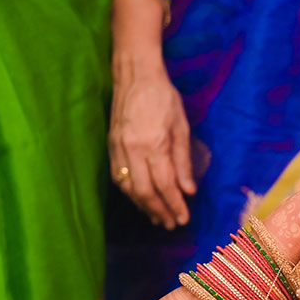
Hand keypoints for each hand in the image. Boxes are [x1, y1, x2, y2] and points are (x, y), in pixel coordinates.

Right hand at [109, 66, 194, 228]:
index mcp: (153, 145)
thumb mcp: (182, 127)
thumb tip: (189, 190)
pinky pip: (118, 176)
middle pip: (145, 191)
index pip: (164, 184)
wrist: (134, 75)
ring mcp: (118, 148)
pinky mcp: (111, 145)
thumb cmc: (164, 98)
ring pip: (129, 187)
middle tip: (171, 224)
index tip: (183, 219)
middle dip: (159, 211)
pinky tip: (140, 199)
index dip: (174, 205)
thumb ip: (183, 161)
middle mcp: (132, 150)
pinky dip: (130, 192)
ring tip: (157, 217)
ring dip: (143, 205)